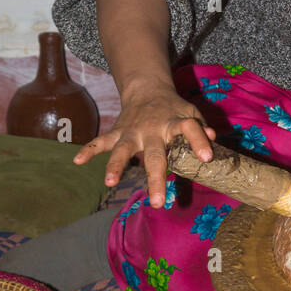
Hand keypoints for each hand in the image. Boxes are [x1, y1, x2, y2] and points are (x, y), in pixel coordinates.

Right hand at [73, 80, 216, 207]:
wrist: (147, 89)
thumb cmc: (174, 110)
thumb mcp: (191, 113)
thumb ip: (201, 127)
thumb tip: (213, 138)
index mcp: (175, 122)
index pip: (189, 129)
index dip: (199, 142)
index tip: (207, 158)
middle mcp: (153, 128)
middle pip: (154, 154)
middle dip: (155, 177)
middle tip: (157, 201)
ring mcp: (132, 131)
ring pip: (122, 149)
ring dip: (115, 165)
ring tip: (110, 182)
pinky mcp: (117, 132)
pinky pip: (100, 142)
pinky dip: (89, 150)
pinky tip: (77, 161)